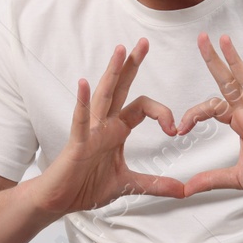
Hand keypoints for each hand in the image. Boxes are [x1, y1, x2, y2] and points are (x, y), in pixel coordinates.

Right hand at [31, 38, 185, 214]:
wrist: (59, 201)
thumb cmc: (86, 187)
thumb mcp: (129, 185)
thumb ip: (155, 184)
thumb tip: (183, 191)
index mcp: (116, 130)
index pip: (142, 108)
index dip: (162, 114)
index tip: (175, 130)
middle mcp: (104, 125)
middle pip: (121, 88)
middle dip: (132, 65)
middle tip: (144, 42)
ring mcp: (90, 131)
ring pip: (103, 96)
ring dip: (112, 73)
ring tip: (120, 50)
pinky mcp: (77, 143)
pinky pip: (80, 120)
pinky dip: (81, 102)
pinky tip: (83, 83)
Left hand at [179, 33, 242, 204]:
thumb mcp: (236, 179)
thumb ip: (212, 179)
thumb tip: (187, 188)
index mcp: (241, 124)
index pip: (212, 107)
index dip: (193, 114)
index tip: (179, 129)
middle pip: (228, 82)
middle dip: (214, 61)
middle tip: (202, 37)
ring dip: (234, 60)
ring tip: (224, 39)